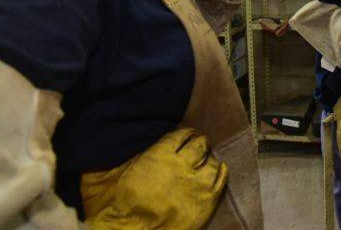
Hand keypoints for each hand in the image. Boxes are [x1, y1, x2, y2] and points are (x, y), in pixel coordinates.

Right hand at [82, 128, 226, 228]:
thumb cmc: (119, 206)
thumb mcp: (120, 173)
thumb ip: (138, 156)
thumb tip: (148, 145)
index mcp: (160, 156)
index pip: (181, 135)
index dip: (186, 133)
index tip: (188, 133)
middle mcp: (182, 167)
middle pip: (199, 146)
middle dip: (200, 142)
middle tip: (201, 143)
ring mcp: (196, 186)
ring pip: (212, 163)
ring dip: (209, 159)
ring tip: (207, 159)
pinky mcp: (205, 204)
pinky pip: (220, 182)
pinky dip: (221, 173)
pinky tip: (219, 170)